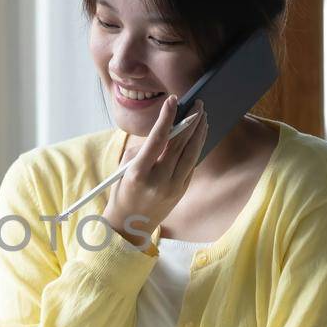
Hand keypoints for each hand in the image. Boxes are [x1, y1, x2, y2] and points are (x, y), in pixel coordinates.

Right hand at [101, 96, 207, 246]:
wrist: (129, 225)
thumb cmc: (122, 191)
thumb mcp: (124, 168)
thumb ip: (143, 149)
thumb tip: (165, 131)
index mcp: (138, 172)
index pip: (157, 139)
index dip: (167, 117)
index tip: (173, 100)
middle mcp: (158, 180)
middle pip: (179, 144)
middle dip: (190, 121)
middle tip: (198, 104)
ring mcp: (172, 187)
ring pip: (191, 154)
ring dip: (199, 132)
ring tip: (203, 115)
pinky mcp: (181, 191)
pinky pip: (191, 164)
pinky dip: (196, 147)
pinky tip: (199, 135)